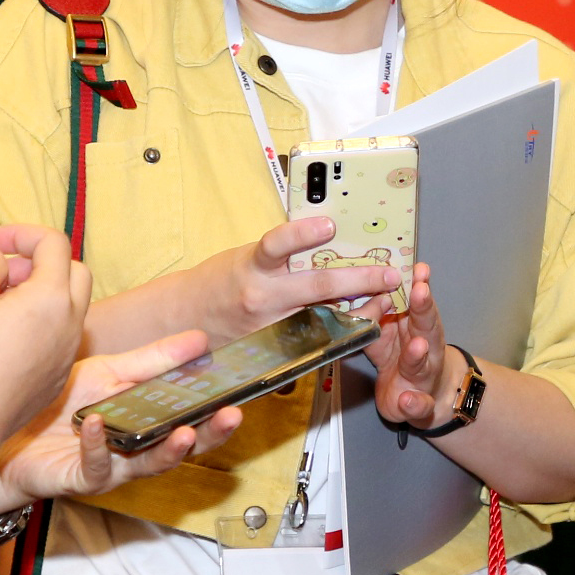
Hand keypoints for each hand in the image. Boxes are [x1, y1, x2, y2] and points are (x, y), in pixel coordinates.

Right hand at [0, 226, 90, 480]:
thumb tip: (4, 263)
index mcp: (53, 296)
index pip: (53, 243)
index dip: (20, 233)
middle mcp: (71, 323)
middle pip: (74, 272)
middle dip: (40, 261)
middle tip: (2, 274)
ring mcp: (67, 353)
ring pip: (68, 306)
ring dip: (40, 293)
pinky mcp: (56, 377)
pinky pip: (58, 337)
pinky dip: (39, 324)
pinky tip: (3, 338)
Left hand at [0, 331, 245, 510]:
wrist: (6, 428)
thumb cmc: (58, 407)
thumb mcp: (109, 373)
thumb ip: (153, 360)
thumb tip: (199, 339)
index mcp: (147, 424)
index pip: (192, 420)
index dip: (217, 411)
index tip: (239, 393)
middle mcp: (135, 450)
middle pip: (182, 448)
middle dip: (209, 435)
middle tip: (230, 416)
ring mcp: (110, 467)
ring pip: (147, 466)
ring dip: (168, 451)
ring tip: (184, 433)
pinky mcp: (79, 478)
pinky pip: (95, 466)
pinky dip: (100, 445)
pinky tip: (99, 425)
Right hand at [198, 217, 401, 342]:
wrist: (186, 319)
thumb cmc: (220, 282)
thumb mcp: (246, 256)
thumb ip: (280, 253)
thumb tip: (324, 236)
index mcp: (253, 266)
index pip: (276, 244)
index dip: (303, 234)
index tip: (329, 225)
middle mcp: (263, 297)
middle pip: (316, 286)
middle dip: (359, 279)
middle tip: (388, 274)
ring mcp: (271, 326)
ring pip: (324, 319)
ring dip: (359, 310)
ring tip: (384, 302)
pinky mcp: (275, 348)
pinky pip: (313, 341)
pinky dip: (339, 333)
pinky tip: (361, 326)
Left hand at [370, 263, 461, 428]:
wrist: (421, 398)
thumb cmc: (401, 359)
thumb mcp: (383, 336)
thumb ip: (375, 318)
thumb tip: (369, 298)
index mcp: (414, 327)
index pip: (416, 303)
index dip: (417, 286)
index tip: (418, 269)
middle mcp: (425, 348)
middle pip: (426, 325)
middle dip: (424, 308)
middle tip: (420, 291)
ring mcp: (423, 376)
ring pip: (424, 362)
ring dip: (419, 354)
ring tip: (417, 346)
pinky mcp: (418, 404)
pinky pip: (419, 405)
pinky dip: (415, 403)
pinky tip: (408, 400)